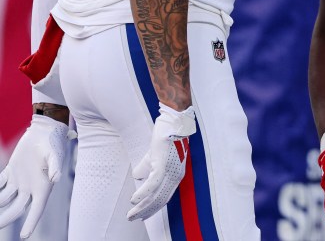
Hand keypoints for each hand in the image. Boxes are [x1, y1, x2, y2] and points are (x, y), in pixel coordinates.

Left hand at [0, 115, 69, 238]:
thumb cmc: (53, 141)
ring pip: (5, 200)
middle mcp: (31, 187)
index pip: (37, 209)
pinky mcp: (11, 173)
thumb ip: (54, 166)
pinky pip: (0, 185)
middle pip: (17, 209)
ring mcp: (20, 181)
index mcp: (43, 186)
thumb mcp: (55, 153)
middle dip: (6, 220)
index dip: (31, 223)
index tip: (25, 236)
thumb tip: (55, 178)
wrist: (45, 129)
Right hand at [127, 104, 195, 221]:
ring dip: (142, 207)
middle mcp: (176, 176)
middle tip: (131, 218)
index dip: (152, 209)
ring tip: (130, 214)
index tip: (142, 217)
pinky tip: (133, 201)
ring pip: (156, 195)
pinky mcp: (163, 164)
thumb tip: (137, 176)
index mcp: (176, 176)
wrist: (172, 122)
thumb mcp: (154, 157)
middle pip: (160, 200)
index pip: (164, 198)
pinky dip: (143, 194)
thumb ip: (147, 168)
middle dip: (145, 212)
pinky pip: (153, 184)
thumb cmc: (165, 138)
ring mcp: (171, 171)